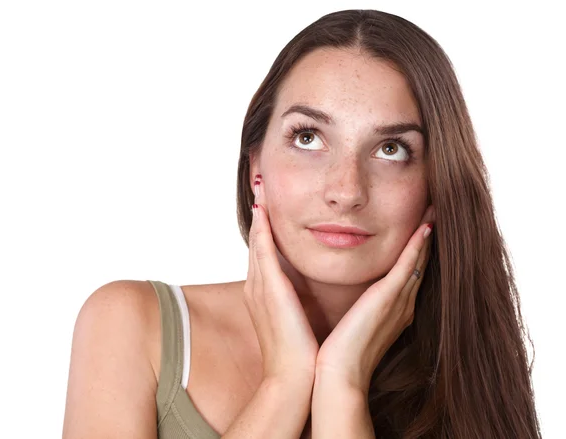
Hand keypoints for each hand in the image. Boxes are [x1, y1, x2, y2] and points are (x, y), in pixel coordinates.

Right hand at [244, 174, 318, 383]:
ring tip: (260, 187)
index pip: (264, 254)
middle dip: (258, 213)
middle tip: (259, 185)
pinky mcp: (268, 289)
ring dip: (260, 213)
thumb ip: (298, 302)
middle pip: (256, 242)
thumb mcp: (297, 321)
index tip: (268, 206)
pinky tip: (263, 209)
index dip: (264, 229)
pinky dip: (261, 229)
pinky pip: (263, 251)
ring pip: (258, 241)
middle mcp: (258, 287)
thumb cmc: (300, 353)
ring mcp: (260, 287)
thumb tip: (308, 292)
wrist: (294, 379)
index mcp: (266, 295)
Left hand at [314, 206, 435, 392]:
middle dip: (426, 240)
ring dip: (426, 236)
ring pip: (418, 261)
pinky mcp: (388, 299)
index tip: (420, 229)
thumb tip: (350, 303)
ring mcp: (398, 302)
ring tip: (434, 212)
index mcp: (392, 311)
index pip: (407, 274)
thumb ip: (357, 312)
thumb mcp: (352, 327)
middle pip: (419, 264)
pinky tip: (425, 228)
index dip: (416, 252)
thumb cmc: (340, 355)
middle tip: (434, 213)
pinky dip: (417, 246)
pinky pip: (407, 266)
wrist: (338, 377)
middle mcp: (401, 305)